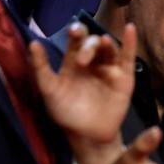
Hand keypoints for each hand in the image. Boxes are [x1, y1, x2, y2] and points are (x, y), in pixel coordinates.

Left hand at [29, 23, 136, 163]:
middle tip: (82, 59)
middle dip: (89, 45)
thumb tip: (33, 43)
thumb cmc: (66, 113)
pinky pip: (128, 58)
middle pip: (94, 44)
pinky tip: (130, 28)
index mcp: (73, 63)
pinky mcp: (124, 78)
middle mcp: (93, 63)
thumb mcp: (49, 90)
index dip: (76, 34)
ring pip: (110, 49)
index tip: (73, 32)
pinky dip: (131, 42)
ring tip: (103, 43)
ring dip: (105, 44)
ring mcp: (109, 69)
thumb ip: (41, 68)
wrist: (86, 134)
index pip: (76, 42)